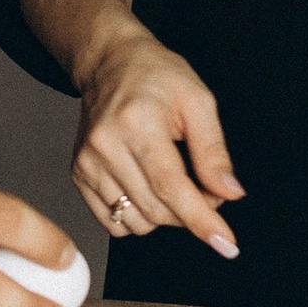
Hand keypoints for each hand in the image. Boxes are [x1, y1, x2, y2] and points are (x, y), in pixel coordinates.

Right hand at [73, 18, 241, 258]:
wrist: (110, 63)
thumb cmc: (157, 77)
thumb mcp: (198, 101)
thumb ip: (214, 152)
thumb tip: (229, 193)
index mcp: (137, 122)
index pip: (171, 187)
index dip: (202, 220)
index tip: (225, 243)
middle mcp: (105, 145)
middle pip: (157, 210)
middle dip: (191, 211)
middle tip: (205, 187)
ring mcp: (87, 162)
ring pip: (137, 222)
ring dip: (165, 216)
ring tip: (173, 181)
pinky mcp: (78, 175)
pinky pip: (113, 222)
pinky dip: (139, 217)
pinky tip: (148, 189)